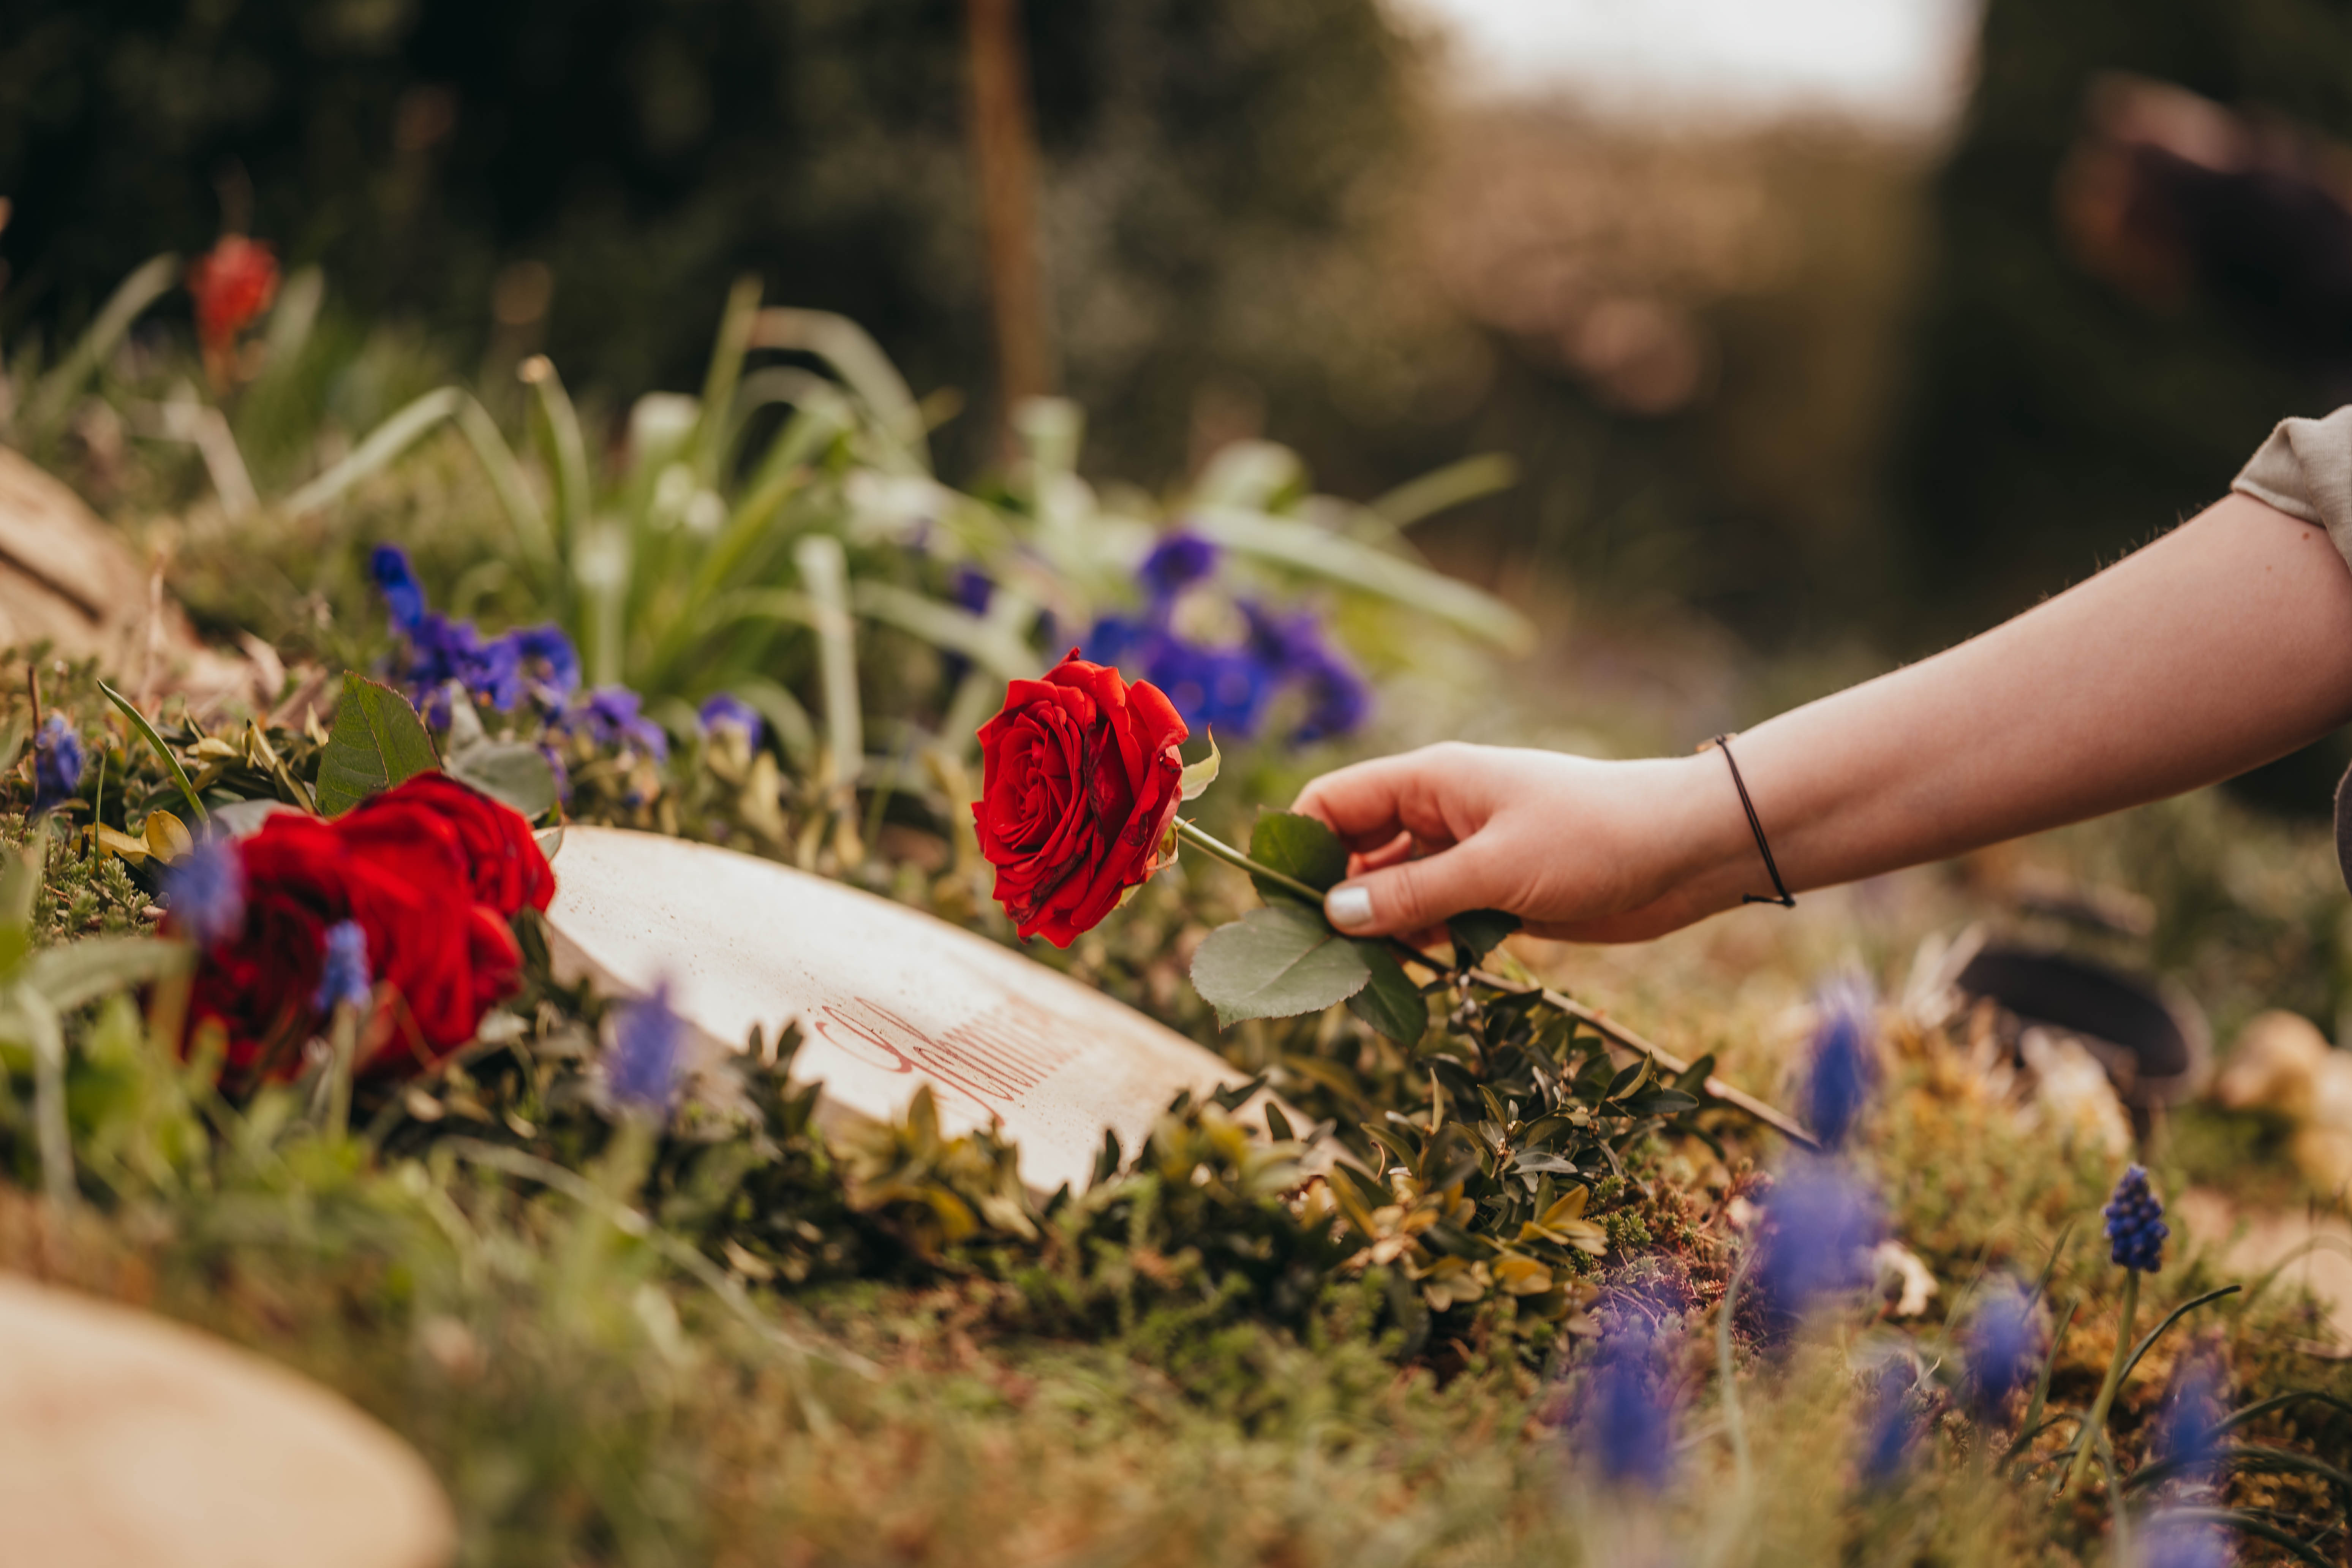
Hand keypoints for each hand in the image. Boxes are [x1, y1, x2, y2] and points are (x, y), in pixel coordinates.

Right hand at [1290, 742, 1743, 942]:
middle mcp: (1437, 815)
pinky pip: (1431, 920)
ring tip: (1352, 984)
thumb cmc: (1596, 836)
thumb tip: (1332, 915)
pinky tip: (1402, 982)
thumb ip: (1412, 895)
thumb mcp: (1495, 868)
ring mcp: (1464, 855)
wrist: (1687, 852)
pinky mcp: (1491, 894)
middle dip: (1329, 903)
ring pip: (1391, 895)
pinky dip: (1414, 947)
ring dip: (1372, 935)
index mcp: (1430, 782)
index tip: (1280, 906)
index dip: (1298, 847)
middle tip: (1310, 964)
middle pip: (1353, 854)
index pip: (1333, 803)